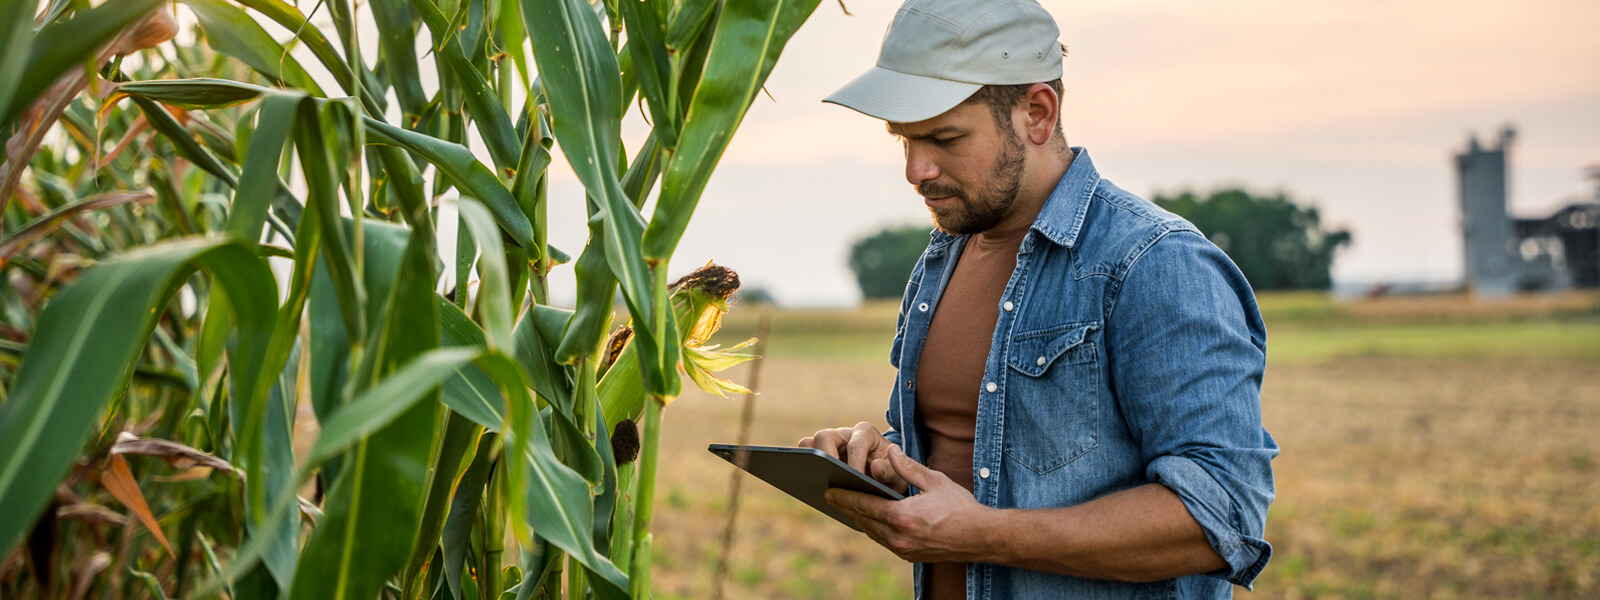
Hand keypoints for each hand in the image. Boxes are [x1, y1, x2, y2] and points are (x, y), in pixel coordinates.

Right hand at [799, 422, 907, 492]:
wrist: (884, 479)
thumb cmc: (893, 476)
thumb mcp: (900, 476)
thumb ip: (893, 472)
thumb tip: (876, 468)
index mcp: (866, 434)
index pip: (856, 445)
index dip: (855, 463)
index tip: (856, 480)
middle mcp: (844, 434)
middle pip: (825, 437)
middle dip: (825, 458)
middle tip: (829, 480)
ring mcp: (829, 445)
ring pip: (808, 444)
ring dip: (808, 461)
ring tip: (812, 481)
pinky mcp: (820, 456)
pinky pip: (805, 458)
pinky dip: (804, 470)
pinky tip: (809, 488)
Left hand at [823, 445, 997, 562]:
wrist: (981, 537)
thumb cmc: (960, 506)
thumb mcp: (935, 481)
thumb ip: (909, 467)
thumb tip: (892, 450)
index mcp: (902, 517)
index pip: (864, 505)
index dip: (844, 497)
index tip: (829, 490)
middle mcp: (899, 537)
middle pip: (863, 520)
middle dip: (846, 507)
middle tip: (830, 495)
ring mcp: (903, 549)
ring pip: (872, 532)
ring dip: (858, 519)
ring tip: (846, 506)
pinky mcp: (909, 555)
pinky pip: (883, 540)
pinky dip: (872, 528)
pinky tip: (868, 519)